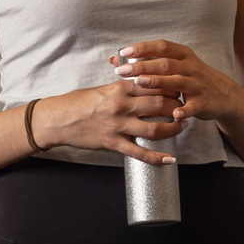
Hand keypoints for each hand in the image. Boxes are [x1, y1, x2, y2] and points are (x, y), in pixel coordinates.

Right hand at [40, 78, 183, 163]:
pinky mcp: (112, 142)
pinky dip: (156, 157)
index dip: (171, 86)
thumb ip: (123, 88)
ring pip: (154, 128)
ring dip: (173, 129)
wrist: (57, 119)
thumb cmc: (78, 103)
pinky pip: (139, 152)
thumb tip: (142, 84)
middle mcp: (121, 105)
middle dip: (177, 106)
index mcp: (119, 88)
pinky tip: (169, 160)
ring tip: (181, 128)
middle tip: (186, 108)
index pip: (153, 83)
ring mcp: (117, 125)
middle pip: (159, 104)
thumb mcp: (102, 88)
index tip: (180, 89)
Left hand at [112, 40, 243, 132]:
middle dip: (143, 66)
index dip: (144, 48)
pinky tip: (173, 115)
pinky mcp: (203, 102)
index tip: (125, 51)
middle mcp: (191, 67)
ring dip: (158, 82)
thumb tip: (114, 59)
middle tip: (122, 70)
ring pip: (177, 81)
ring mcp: (197, 84)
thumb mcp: (174, 66)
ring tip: (140, 83)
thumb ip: (147, 62)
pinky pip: (193, 106)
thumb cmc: (190, 78)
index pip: (162, 46)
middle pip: (165, 63)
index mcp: (183, 55)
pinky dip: (184, 111)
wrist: (223, 94)